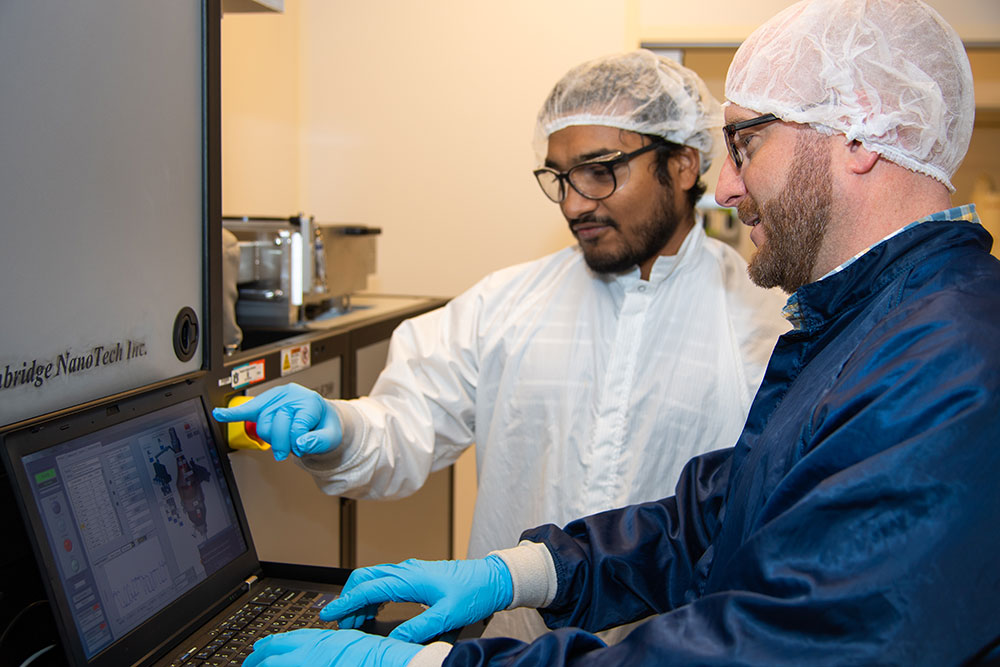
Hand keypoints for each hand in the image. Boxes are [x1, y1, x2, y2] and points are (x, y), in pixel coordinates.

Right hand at [212, 383, 341, 460]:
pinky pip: (246, 409)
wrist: (322, 417)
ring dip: (272, 439)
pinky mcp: (264, 404)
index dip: (299, 442)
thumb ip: (320, 441)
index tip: (304, 446)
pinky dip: (233, 413)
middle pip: (274, 427)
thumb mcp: (333, 435)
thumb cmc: (325, 424)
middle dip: (283, 443)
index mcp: (309, 401)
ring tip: (285, 439)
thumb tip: (302, 443)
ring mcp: (275, 400)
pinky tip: (221, 414)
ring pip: (262, 427)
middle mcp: (290, 397)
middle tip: (293, 449)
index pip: (296, 426)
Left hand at [242, 628, 419, 666]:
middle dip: (256, 659)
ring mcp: (312, 663)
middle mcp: (312, 650)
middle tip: (248, 663)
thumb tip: (318, 653)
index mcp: (321, 640)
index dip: (267, 646)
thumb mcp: (349, 645)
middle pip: (272, 652)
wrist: (393, 662)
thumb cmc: (377, 656)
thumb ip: (328, 649)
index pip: (284, 640)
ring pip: (274, 665)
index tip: (257, 651)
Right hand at [320, 555, 512, 643]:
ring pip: (375, 579)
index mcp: (410, 578)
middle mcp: (407, 570)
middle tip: (341, 622)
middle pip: (365, 578)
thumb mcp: (447, 615)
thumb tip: (395, 641)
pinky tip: (373, 611)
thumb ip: (419, 629)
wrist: (492, 578)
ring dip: (361, 598)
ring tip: (356, 622)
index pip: (369, 589)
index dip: (346, 602)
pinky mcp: (416, 576)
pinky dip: (373, 595)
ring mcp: (411, 571)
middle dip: (348, 598)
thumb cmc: (473, 592)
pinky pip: (386, 582)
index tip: (329, 614)